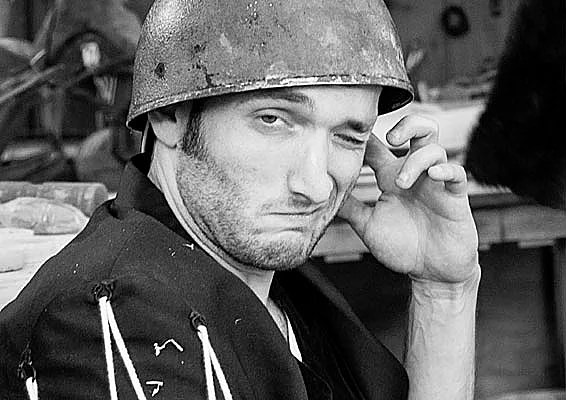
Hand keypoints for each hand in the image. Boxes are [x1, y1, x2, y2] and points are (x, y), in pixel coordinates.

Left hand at [339, 115, 478, 283]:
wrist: (432, 273)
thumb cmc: (403, 248)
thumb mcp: (368, 226)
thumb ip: (349, 208)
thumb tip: (320, 198)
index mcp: (390, 178)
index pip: (378, 146)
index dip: (366, 134)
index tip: (353, 130)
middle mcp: (413, 174)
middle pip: (417, 131)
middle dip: (407, 125)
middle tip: (392, 137)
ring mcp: (435, 184)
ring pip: (433, 149)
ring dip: (417, 160)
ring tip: (403, 183)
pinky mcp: (454, 197)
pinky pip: (456, 173)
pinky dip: (446, 170)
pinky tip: (434, 176)